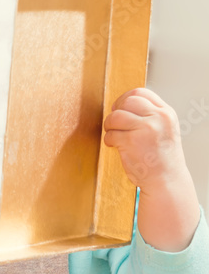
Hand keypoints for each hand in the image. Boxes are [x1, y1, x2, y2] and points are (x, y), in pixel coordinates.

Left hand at [103, 87, 200, 251]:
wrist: (165, 180)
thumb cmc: (160, 156)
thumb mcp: (163, 129)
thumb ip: (148, 115)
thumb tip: (122, 104)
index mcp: (166, 113)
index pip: (140, 93)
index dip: (124, 99)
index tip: (120, 109)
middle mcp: (158, 118)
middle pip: (126, 101)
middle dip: (116, 112)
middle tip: (115, 125)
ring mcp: (145, 129)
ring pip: (115, 116)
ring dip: (109, 127)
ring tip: (115, 136)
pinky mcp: (131, 141)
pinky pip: (110, 134)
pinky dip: (109, 141)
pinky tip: (116, 147)